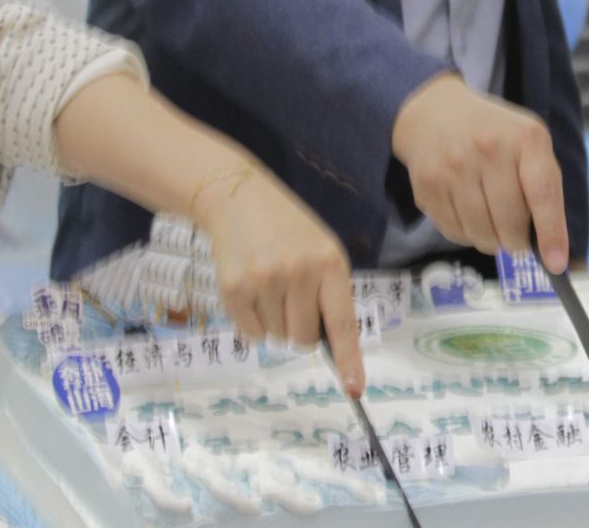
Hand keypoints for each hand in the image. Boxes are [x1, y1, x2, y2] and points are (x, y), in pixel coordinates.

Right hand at [191, 168, 364, 395]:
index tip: (354, 389)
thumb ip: (329, 292)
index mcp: (329, 263)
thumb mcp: (322, 250)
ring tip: (270, 282)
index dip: (349, 360)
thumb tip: (328, 346)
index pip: (343, 322)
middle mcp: (298, 272)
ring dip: (274, 321)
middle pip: (304, 339)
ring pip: (277, 337)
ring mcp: (264, 281)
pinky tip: (251, 288)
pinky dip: (252, 321)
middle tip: (292, 296)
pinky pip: (251, 333)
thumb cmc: (290, 230)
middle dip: (300, 329)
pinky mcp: (234, 289)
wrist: (240, 200)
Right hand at [390, 73, 568, 270]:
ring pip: (481, 234)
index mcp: (525, 137)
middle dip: (517, 242)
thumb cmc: (496, 136)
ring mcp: (454, 166)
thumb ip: (544, 189)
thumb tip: (552, 251)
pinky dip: (467, 235)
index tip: (555, 264)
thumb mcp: (530, 145)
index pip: (542, 193)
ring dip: (492, 242)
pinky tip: (469, 215)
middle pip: (510, 223)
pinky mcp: (427, 184)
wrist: (437, 113)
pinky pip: (454, 233)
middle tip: (516, 238)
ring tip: (493, 226)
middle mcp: (488, 148)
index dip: (551, 233)